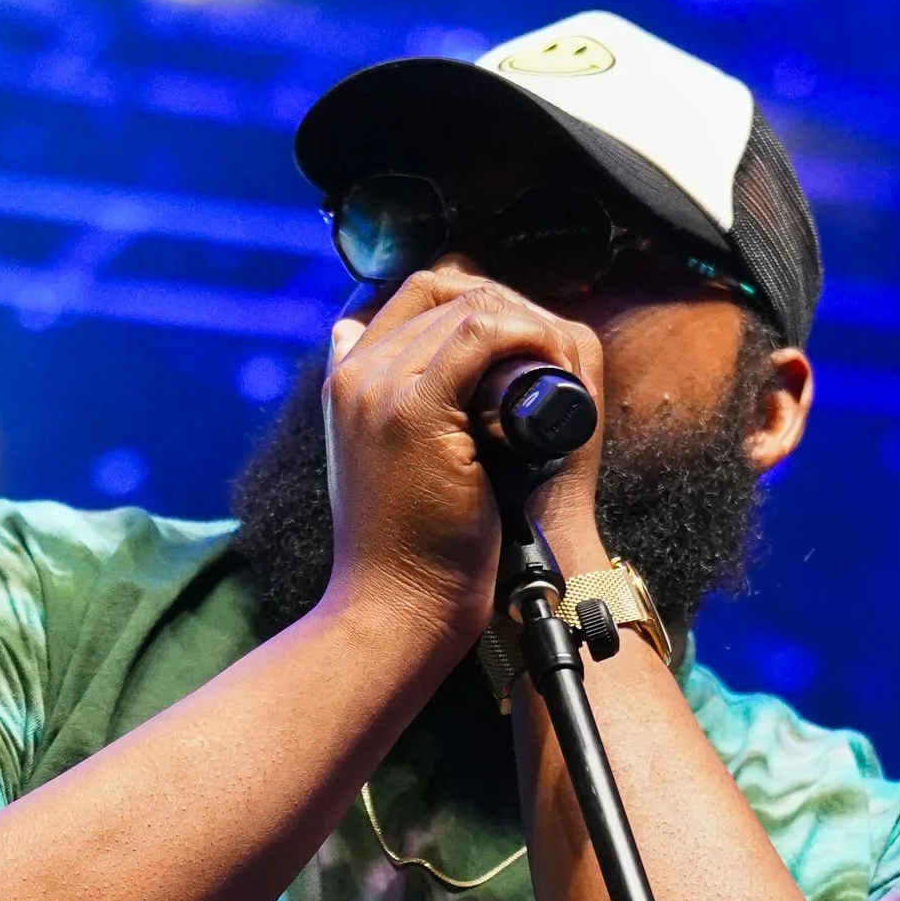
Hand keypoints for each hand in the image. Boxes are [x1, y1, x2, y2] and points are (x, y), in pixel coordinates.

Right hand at [323, 265, 608, 655]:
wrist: (396, 609)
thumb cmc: (406, 551)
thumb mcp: (390, 467)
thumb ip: (390, 413)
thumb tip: (414, 366)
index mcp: (346, 383)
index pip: (412, 297)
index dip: (472, 302)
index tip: (515, 342)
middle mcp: (354, 376)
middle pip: (439, 291)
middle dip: (503, 309)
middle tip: (545, 352)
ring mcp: (379, 390)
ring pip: (463, 306)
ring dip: (522, 324)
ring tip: (553, 364)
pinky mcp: (414, 411)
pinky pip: (479, 334)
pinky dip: (524, 337)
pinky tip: (547, 364)